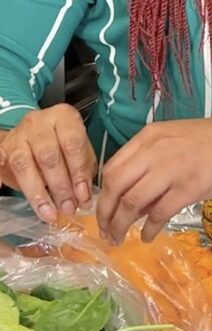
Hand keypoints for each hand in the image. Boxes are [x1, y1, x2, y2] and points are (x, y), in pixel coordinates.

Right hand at [0, 105, 95, 221]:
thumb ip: (83, 169)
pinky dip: (1, 178)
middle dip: (60, 186)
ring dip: (38, 193)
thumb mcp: (79, 150)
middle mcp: (39, 122)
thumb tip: (84, 198)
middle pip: (48, 155)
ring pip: (24, 164)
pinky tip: (5, 190)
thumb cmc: (62, 144)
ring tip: (50, 214)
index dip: (78, 172)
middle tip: (68, 208)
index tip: (83, 197)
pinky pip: (0, 161)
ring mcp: (18, 134)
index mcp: (63, 117)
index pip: (73, 143)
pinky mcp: (2, 147)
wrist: (32, 134)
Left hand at [96, 113, 211, 243]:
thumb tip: (135, 202)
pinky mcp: (191, 186)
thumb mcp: (179, 141)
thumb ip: (154, 165)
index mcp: (151, 136)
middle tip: (106, 232)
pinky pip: (159, 213)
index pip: (112, 167)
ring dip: (121, 225)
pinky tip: (149, 237)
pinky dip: (149, 229)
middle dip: (105, 213)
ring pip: (132, 201)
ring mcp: (173, 167)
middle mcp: (156, 149)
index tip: (103, 212)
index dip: (103, 194)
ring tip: (120, 239)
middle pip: (115, 185)